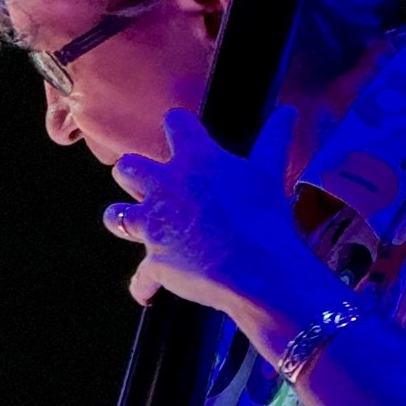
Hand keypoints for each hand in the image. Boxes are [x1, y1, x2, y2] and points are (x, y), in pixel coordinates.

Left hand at [103, 105, 312, 313]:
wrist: (256, 268)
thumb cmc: (264, 218)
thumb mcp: (270, 173)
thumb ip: (274, 140)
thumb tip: (289, 112)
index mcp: (196, 160)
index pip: (176, 125)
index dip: (177, 126)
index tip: (179, 129)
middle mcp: (166, 189)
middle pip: (128, 169)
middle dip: (133, 174)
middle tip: (146, 182)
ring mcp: (156, 227)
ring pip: (116, 216)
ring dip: (122, 219)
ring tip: (130, 224)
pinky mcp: (156, 262)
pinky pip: (141, 278)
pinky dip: (144, 286)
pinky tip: (147, 293)